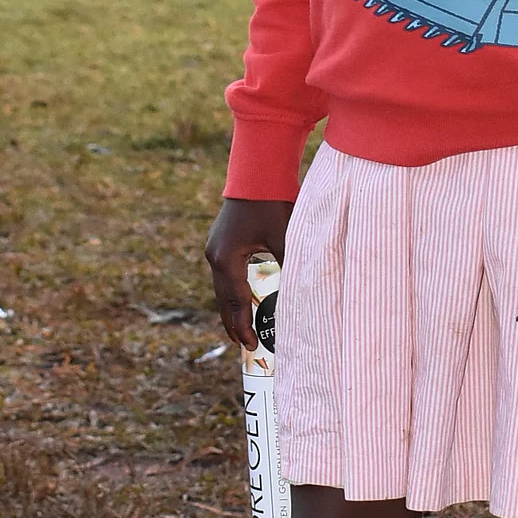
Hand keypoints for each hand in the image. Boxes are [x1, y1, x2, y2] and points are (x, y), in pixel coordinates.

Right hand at [205, 197, 294, 349]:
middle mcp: (215, 255)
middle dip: (235, 323)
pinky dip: (234, 291)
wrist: (259, 171)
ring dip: (233, 308)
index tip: (252, 345)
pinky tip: (244, 299)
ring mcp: (215, 247)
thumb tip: (302, 297)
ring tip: (243, 328)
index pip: (235, 302)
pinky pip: (225, 273)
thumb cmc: (273, 203)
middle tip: (247, 345)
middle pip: (223, 299)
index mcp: (226, 259)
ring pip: (223, 287)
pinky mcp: (221, 240)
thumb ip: (291, 268)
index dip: (243, 326)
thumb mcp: (285, 238)